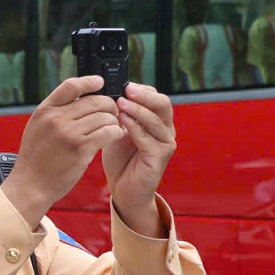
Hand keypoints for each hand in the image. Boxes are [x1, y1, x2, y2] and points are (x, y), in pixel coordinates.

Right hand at [2, 76, 123, 228]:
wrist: (30, 184)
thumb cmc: (35, 158)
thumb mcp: (37, 127)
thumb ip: (55, 112)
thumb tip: (79, 98)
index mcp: (45, 110)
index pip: (71, 86)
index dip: (89, 81)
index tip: (100, 82)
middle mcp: (56, 119)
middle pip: (94, 100)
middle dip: (109, 105)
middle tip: (113, 112)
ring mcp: (69, 133)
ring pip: (104, 116)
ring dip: (114, 121)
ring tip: (113, 127)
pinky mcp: (81, 149)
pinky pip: (108, 132)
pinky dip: (116, 132)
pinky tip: (115, 135)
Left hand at [102, 83, 175, 233]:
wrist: (123, 190)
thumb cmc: (120, 160)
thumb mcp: (117, 131)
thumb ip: (118, 114)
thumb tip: (108, 93)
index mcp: (156, 121)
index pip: (154, 96)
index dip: (140, 89)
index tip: (122, 84)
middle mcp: (165, 130)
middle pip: (162, 103)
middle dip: (144, 94)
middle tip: (126, 89)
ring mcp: (165, 143)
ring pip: (156, 119)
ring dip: (138, 109)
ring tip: (120, 103)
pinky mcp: (159, 157)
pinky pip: (149, 138)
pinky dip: (135, 128)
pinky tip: (122, 122)